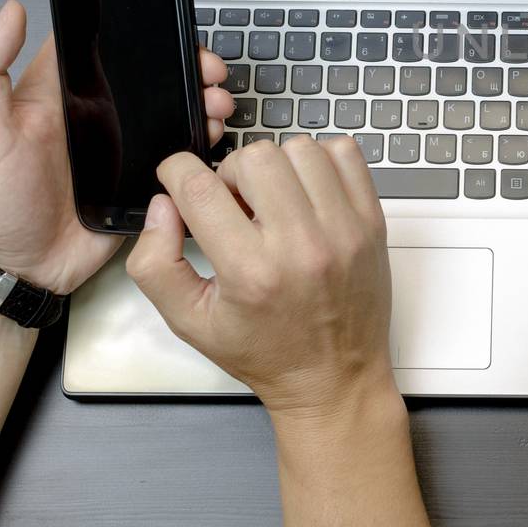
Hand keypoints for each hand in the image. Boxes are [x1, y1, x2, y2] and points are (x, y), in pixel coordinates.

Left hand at [0, 0, 235, 293]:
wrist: (21, 268)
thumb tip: (11, 12)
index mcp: (63, 95)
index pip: (105, 48)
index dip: (137, 30)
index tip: (169, 25)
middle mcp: (99, 116)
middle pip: (152, 77)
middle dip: (187, 67)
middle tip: (208, 71)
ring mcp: (125, 148)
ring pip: (172, 112)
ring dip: (200, 101)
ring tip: (216, 104)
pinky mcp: (143, 180)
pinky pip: (178, 156)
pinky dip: (200, 143)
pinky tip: (211, 136)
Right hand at [125, 138, 396, 417]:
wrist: (334, 378)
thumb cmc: (265, 352)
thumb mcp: (189, 322)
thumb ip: (155, 263)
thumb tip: (163, 204)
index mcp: (251, 271)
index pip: (201, 188)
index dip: (177, 172)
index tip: (177, 178)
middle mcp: (302, 245)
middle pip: (254, 157)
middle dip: (231, 173)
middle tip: (234, 204)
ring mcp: (344, 229)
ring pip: (300, 148)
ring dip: (277, 166)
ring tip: (272, 201)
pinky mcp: (372, 222)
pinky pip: (346, 153)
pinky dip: (321, 162)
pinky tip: (307, 193)